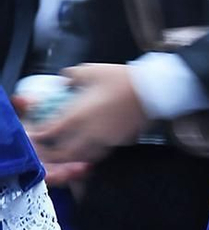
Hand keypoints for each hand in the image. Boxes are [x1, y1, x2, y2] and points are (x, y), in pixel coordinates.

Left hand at [28, 64, 146, 179]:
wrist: (151, 91)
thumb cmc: (122, 80)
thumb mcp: (91, 71)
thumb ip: (72, 76)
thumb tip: (65, 79)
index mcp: (78, 115)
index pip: (52, 130)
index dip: (41, 134)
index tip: (36, 133)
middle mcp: (88, 132)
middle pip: (64, 152)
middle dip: (52, 155)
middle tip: (47, 152)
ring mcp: (104, 139)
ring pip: (81, 157)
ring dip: (71, 158)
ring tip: (66, 155)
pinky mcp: (118, 142)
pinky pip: (99, 153)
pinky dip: (90, 155)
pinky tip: (89, 150)